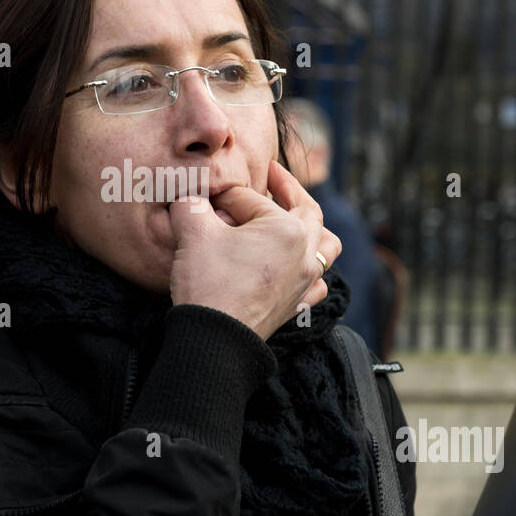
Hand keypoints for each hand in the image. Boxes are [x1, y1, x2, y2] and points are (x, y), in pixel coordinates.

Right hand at [168, 160, 341, 340]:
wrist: (215, 340)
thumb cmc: (209, 284)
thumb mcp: (193, 234)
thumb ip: (191, 205)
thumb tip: (190, 200)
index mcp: (286, 229)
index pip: (251, 199)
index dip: (224, 197)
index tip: (205, 199)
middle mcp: (304, 252)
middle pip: (306, 210)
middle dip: (289, 189)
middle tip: (273, 175)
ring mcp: (305, 281)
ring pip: (325, 246)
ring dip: (314, 228)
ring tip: (299, 218)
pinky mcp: (296, 305)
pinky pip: (317, 282)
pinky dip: (311, 269)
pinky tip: (298, 267)